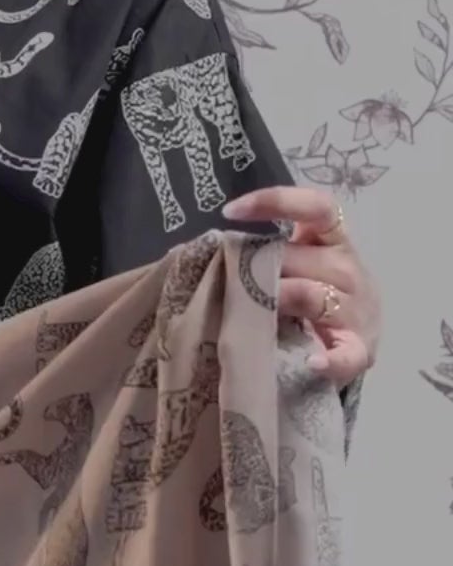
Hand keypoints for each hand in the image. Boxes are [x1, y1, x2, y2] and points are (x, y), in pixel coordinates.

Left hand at [223, 186, 378, 387]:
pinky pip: (347, 354)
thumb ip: (265, 254)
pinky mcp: (361, 349)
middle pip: (301, 258)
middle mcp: (349, 269)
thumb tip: (205, 249)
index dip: (276, 201)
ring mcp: (357, 310)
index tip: (230, 212)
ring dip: (276, 301)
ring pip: (312, 296)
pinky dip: (331, 360)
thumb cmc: (311, 297)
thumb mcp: (294, 267)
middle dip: (259, 268)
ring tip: (251, 312)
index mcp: (334, 241)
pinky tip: (312, 364)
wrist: (355, 341)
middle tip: (230, 281)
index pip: (316, 207)